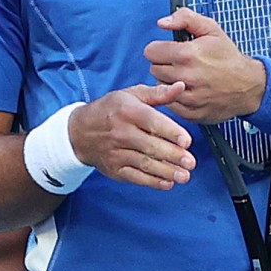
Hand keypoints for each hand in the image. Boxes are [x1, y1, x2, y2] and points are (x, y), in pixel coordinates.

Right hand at [67, 82, 194, 189]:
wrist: (79, 131)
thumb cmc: (110, 110)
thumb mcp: (131, 95)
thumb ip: (158, 93)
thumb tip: (181, 87)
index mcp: (127, 111)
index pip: (152, 122)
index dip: (171, 132)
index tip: (187, 141)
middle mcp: (121, 132)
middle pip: (150, 146)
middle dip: (173, 156)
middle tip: (191, 162)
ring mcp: (116, 152)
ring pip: (144, 164)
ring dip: (166, 172)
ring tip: (184, 176)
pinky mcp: (114, 168)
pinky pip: (135, 177)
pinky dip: (152, 182)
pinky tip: (167, 183)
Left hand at [145, 8, 265, 124]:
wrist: (249, 86)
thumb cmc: (229, 57)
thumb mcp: (211, 29)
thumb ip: (184, 18)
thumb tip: (162, 22)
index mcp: (187, 54)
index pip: (150, 52)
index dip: (160, 49)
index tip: (170, 51)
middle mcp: (186, 77)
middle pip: (154, 69)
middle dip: (164, 64)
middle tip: (181, 64)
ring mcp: (188, 97)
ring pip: (160, 87)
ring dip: (168, 82)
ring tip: (185, 77)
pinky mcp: (191, 113)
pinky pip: (170, 104)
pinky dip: (176, 97)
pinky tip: (189, 90)